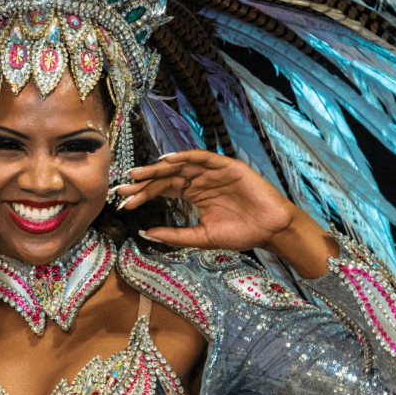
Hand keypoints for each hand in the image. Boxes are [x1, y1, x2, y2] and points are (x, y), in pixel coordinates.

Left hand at [118, 150, 336, 275]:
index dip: (144, 194)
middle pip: (167, 177)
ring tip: (139, 173)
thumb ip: (175, 235)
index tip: (124, 200)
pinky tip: (168, 161)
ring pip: (181, 166)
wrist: (271, 231)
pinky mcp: (227, 167)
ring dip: (159, 168)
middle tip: (124, 185)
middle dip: (145, 181)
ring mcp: (213, 173)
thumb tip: (146, 234)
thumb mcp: (201, 237)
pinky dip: (185, 157)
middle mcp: (200, 181)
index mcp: (194, 195)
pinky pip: (203, 158)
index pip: (164, 190)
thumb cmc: (241, 234)